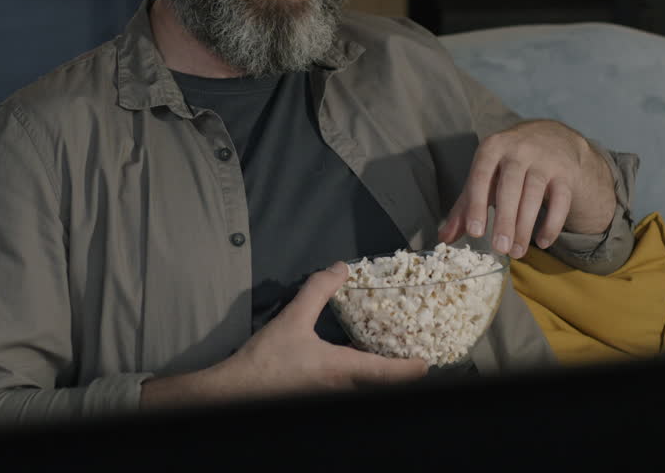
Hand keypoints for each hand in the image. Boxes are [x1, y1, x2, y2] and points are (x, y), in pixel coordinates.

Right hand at [143, 263, 426, 408]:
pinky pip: (351, 383)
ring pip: (366, 384)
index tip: (429, 361)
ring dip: (380, 370)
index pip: (389, 373)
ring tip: (390, 347)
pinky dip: (361, 369)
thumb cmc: (266, 361)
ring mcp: (331, 394)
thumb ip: (318, 291)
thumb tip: (340, 269)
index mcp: (343, 371)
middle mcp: (343, 388)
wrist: (235, 393)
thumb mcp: (292, 319)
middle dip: (399, 369)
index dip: (412, 369)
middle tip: (413, 348)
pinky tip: (354, 352)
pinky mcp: (319, 394)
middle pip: (382, 382)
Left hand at [437, 120, 615, 258]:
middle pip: (510, 187)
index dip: (477, 205)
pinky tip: (543, 242)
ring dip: (526, 226)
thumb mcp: (484, 176)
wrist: (551, 137)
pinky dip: (552, 223)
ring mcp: (545, 160)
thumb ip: (465, 206)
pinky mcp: (566, 173)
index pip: (481, 176)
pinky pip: (561, 200)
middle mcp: (519, 150)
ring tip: (517, 252)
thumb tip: (443, 238)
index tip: (475, 232)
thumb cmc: (508, 163)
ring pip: (535, 194)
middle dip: (505, 219)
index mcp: (492, 148)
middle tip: (499, 248)